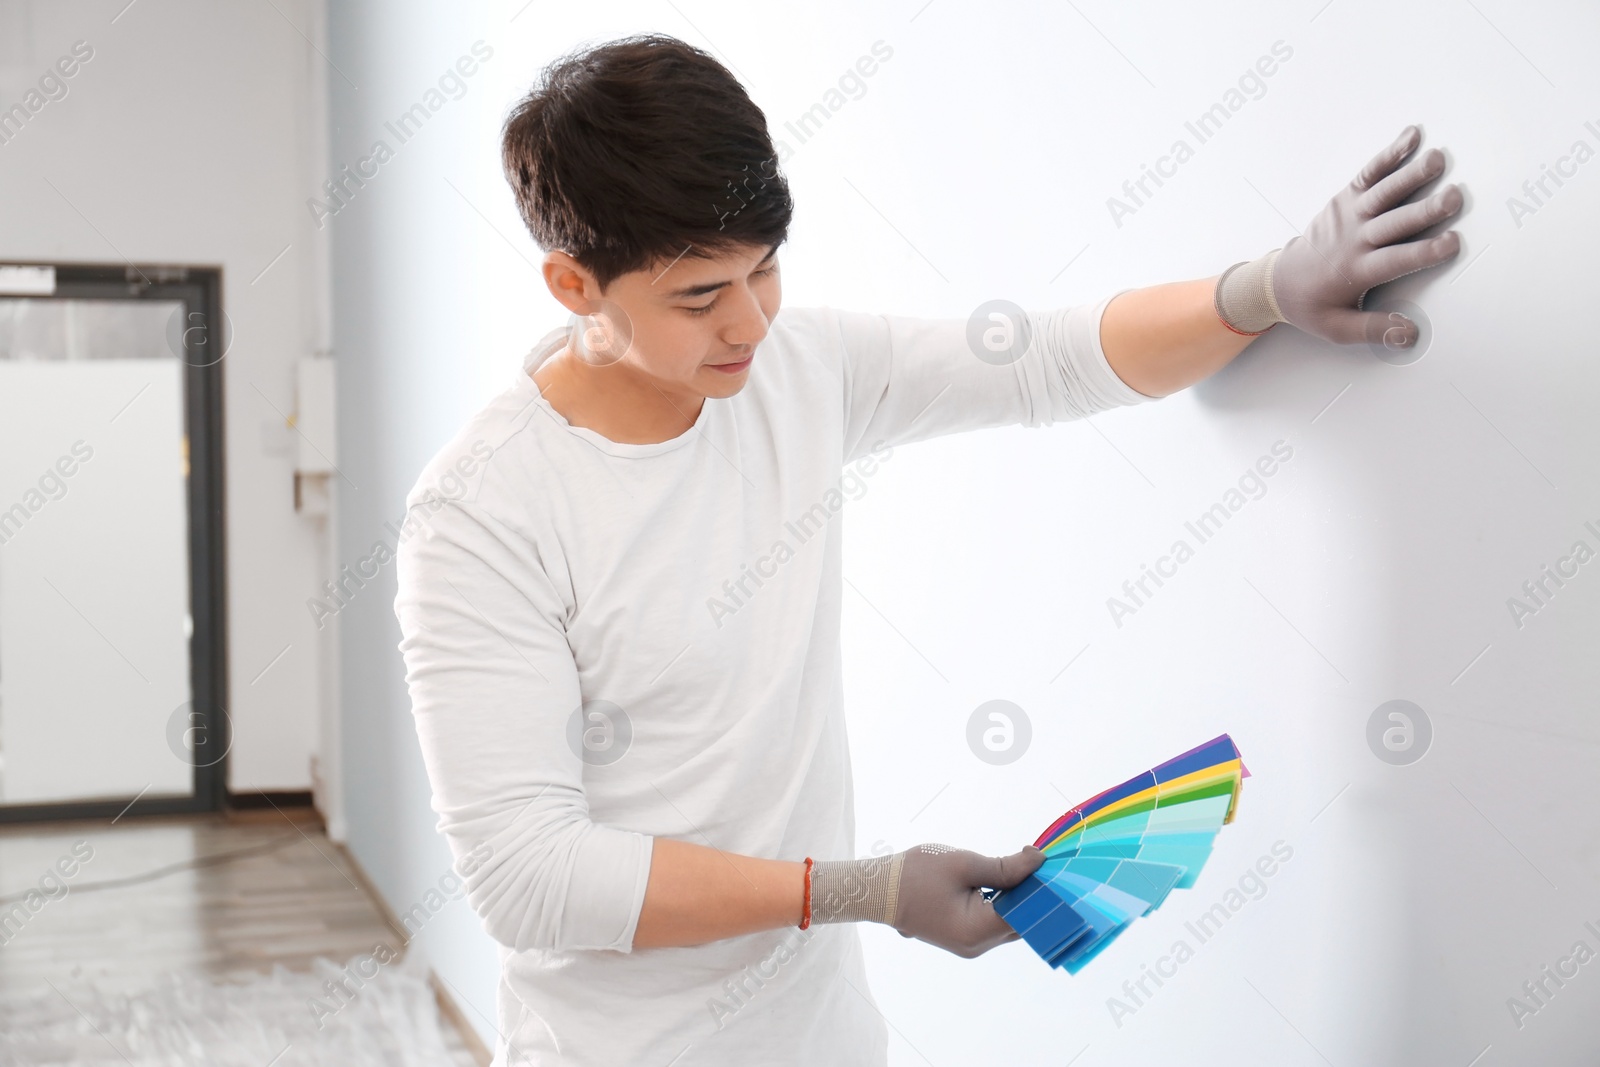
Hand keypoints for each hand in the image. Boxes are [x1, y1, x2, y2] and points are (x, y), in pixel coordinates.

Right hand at [891, 843, 1043, 957]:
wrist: (878, 889)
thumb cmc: (916, 874)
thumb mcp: (963, 864)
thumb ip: (1005, 867)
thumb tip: (1039, 861)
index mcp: (976, 931)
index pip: (1025, 914)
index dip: (1040, 889)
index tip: (1047, 864)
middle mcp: (976, 946)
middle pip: (1019, 922)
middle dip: (1032, 894)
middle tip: (1037, 863)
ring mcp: (969, 945)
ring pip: (1007, 923)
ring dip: (1017, 898)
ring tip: (1021, 868)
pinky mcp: (963, 937)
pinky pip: (993, 922)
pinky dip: (1002, 903)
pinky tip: (1003, 880)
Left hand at [1272, 124, 1463, 345]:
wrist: (1277, 281)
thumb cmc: (1312, 305)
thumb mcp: (1337, 328)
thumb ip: (1373, 330)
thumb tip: (1410, 335)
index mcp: (1355, 271)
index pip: (1395, 260)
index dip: (1424, 252)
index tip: (1451, 244)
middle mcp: (1354, 239)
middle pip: (1394, 223)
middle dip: (1425, 210)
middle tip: (1455, 197)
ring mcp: (1349, 215)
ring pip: (1383, 193)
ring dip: (1411, 175)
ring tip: (1439, 159)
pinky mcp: (1344, 199)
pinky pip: (1368, 174)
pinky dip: (1389, 154)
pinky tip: (1412, 136)